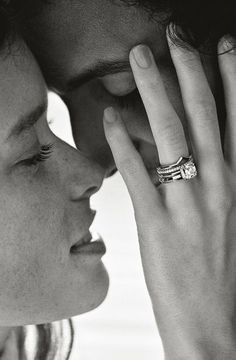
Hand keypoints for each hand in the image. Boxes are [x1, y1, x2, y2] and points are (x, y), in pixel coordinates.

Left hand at [103, 33, 235, 358]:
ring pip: (171, 135)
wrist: (215, 325)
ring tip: (140, 57)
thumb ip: (211, 180)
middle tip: (174, 34)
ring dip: (155, 91)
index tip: (222, 44)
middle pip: (204, 116)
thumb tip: (187, 148)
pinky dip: (123, 143)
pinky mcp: (158, 227)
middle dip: (189, 70)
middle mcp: (219, 186)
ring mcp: (189, 206)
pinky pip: (139, 175)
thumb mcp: (225, 216)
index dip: (232, 79)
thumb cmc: (222, 271)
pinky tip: (110, 117)